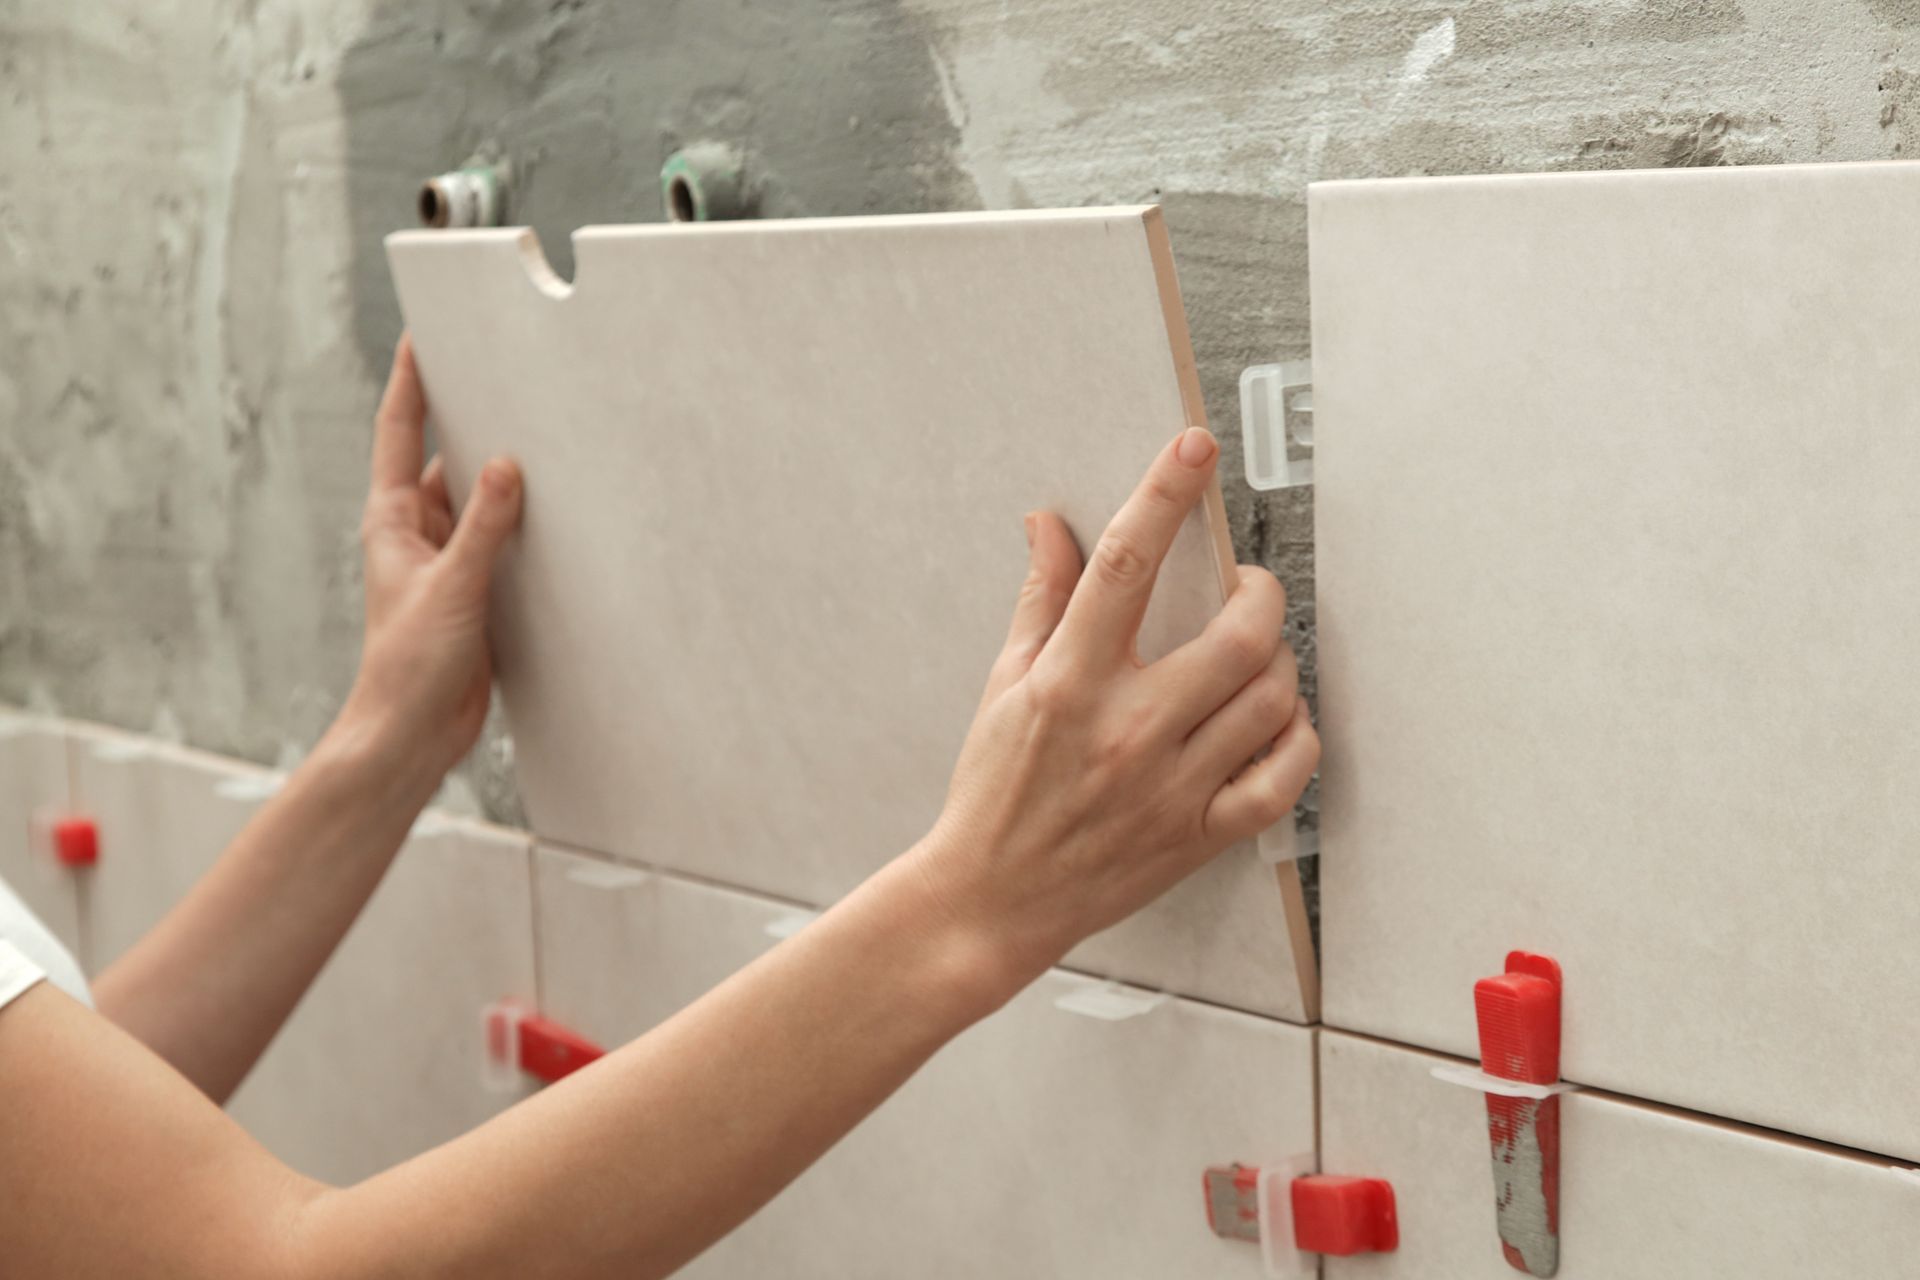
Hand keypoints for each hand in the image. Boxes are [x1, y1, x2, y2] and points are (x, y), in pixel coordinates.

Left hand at [335, 335, 523, 780]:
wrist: (410, 735)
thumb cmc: (409, 667)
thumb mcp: (452, 587)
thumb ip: (483, 525)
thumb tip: (505, 464)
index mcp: (392, 522)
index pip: (401, 434)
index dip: (411, 383)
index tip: (423, 336)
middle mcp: (416, 535)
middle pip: (445, 461)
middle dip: (471, 422)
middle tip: (502, 376)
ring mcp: (445, 564)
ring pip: (478, 505)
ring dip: (503, 482)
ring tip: (542, 441)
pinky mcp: (473, 594)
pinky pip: (500, 544)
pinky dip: (522, 528)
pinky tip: (555, 518)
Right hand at [912, 427, 1317, 986]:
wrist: (992, 900)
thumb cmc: (994, 796)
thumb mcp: (1002, 686)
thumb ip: (1040, 600)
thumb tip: (1049, 525)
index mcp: (1069, 684)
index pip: (1126, 565)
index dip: (1165, 495)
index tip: (1193, 449)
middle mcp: (1128, 731)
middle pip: (1238, 636)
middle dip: (1260, 592)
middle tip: (1248, 587)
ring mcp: (1172, 787)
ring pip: (1272, 701)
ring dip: (1279, 662)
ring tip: (1257, 655)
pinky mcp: (1200, 835)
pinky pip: (1284, 779)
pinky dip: (1298, 739)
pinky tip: (1278, 722)